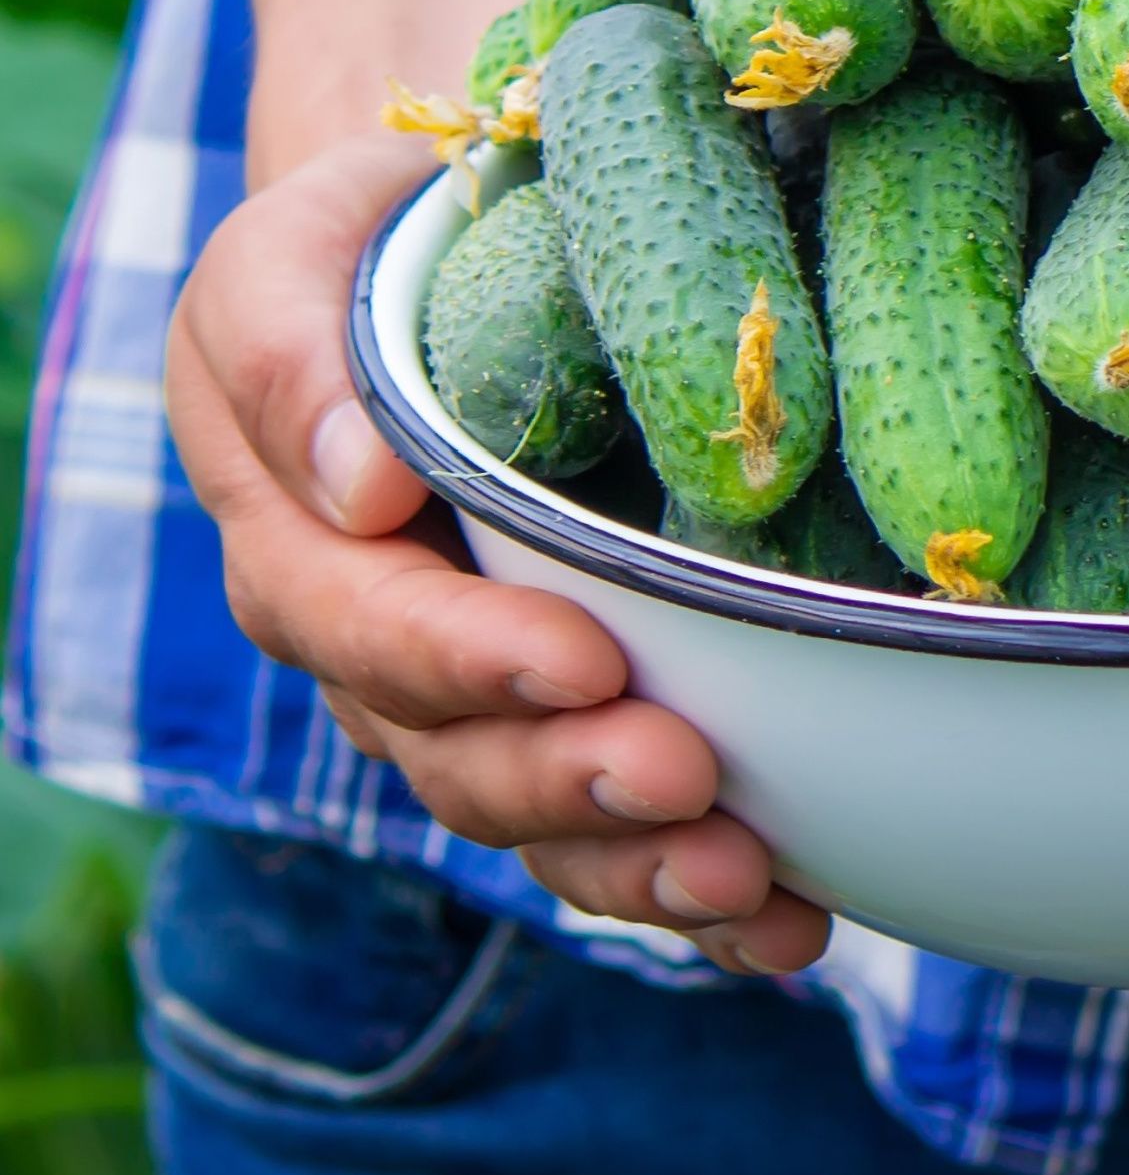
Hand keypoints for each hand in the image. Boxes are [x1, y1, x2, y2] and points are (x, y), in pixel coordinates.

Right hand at [166, 135, 830, 976]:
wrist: (461, 256)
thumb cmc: (371, 251)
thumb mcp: (289, 263)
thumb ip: (289, 364)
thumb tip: (360, 492)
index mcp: (307, 554)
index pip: (369, 636)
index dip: (469, 663)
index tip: (583, 658)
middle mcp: (391, 657)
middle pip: (464, 760)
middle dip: (577, 784)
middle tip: (689, 776)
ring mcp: (492, 707)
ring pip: (547, 826)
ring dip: (646, 868)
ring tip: (755, 878)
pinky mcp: (585, 724)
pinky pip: (624, 839)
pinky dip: (705, 895)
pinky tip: (792, 923)